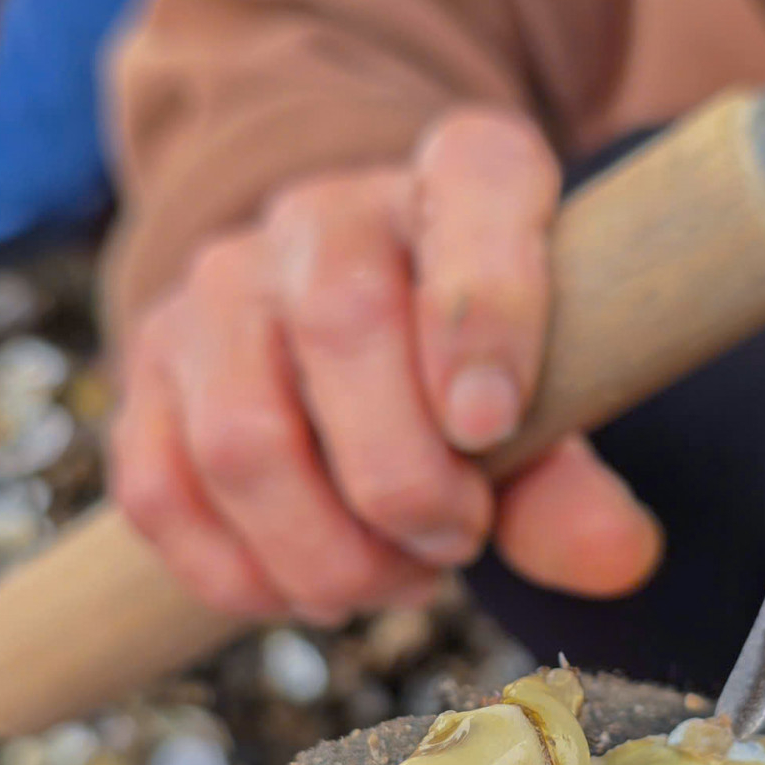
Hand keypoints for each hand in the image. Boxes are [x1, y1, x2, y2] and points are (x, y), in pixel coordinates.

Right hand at [109, 107, 662, 626]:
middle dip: (404, 479)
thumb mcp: (544, 402)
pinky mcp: (147, 372)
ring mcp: (219, 287)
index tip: (491, 427)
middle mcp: (326, 213)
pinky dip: (239, 574)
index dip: (485, 308)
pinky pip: (161, 492)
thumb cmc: (470, 371)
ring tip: (393, 574)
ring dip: (326, 548)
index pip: (480, 185)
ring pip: (241, 435)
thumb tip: (616, 557)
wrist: (342, 329)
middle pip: (341, 327)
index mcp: (463, 176)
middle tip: (455, 539)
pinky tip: (307, 589)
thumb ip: (572, 480)